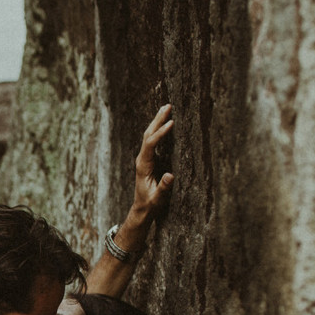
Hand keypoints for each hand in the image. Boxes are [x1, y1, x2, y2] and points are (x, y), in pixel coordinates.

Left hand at [130, 104, 174, 221]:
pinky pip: (152, 140)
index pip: (151, 144)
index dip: (161, 133)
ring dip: (157, 121)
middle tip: (168, 106)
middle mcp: (142, 159)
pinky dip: (158, 129)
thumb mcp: (158, 197)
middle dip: (157, 120)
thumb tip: (170, 176)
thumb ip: (163, 187)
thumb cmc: (151, 203)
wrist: (142, 208)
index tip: (172, 123)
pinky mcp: (148, 159)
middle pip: (148, 135)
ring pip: (149, 135)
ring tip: (166, 107)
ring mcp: (144, 158)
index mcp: (143, 165)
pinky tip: (164, 121)